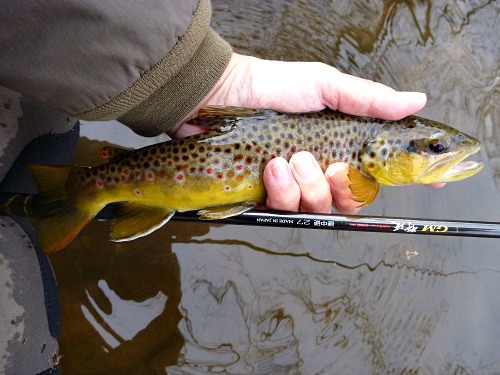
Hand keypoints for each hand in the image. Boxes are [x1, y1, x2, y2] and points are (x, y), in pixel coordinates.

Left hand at [171, 53, 430, 213]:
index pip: (381, 168)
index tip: (433, 183)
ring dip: (307, 185)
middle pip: (352, 199)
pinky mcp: (267, 196)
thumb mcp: (323, 87)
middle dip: (341, 186)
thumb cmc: (272, 87)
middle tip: (326, 162)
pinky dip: (282, 190)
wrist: (222, 97)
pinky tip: (270, 168)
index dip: (407, 177)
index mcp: (340, 143)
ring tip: (287, 159)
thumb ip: (367, 100)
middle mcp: (321, 168)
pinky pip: (287, 211)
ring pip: (319, 207)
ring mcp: (294, 185)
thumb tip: (416, 101)